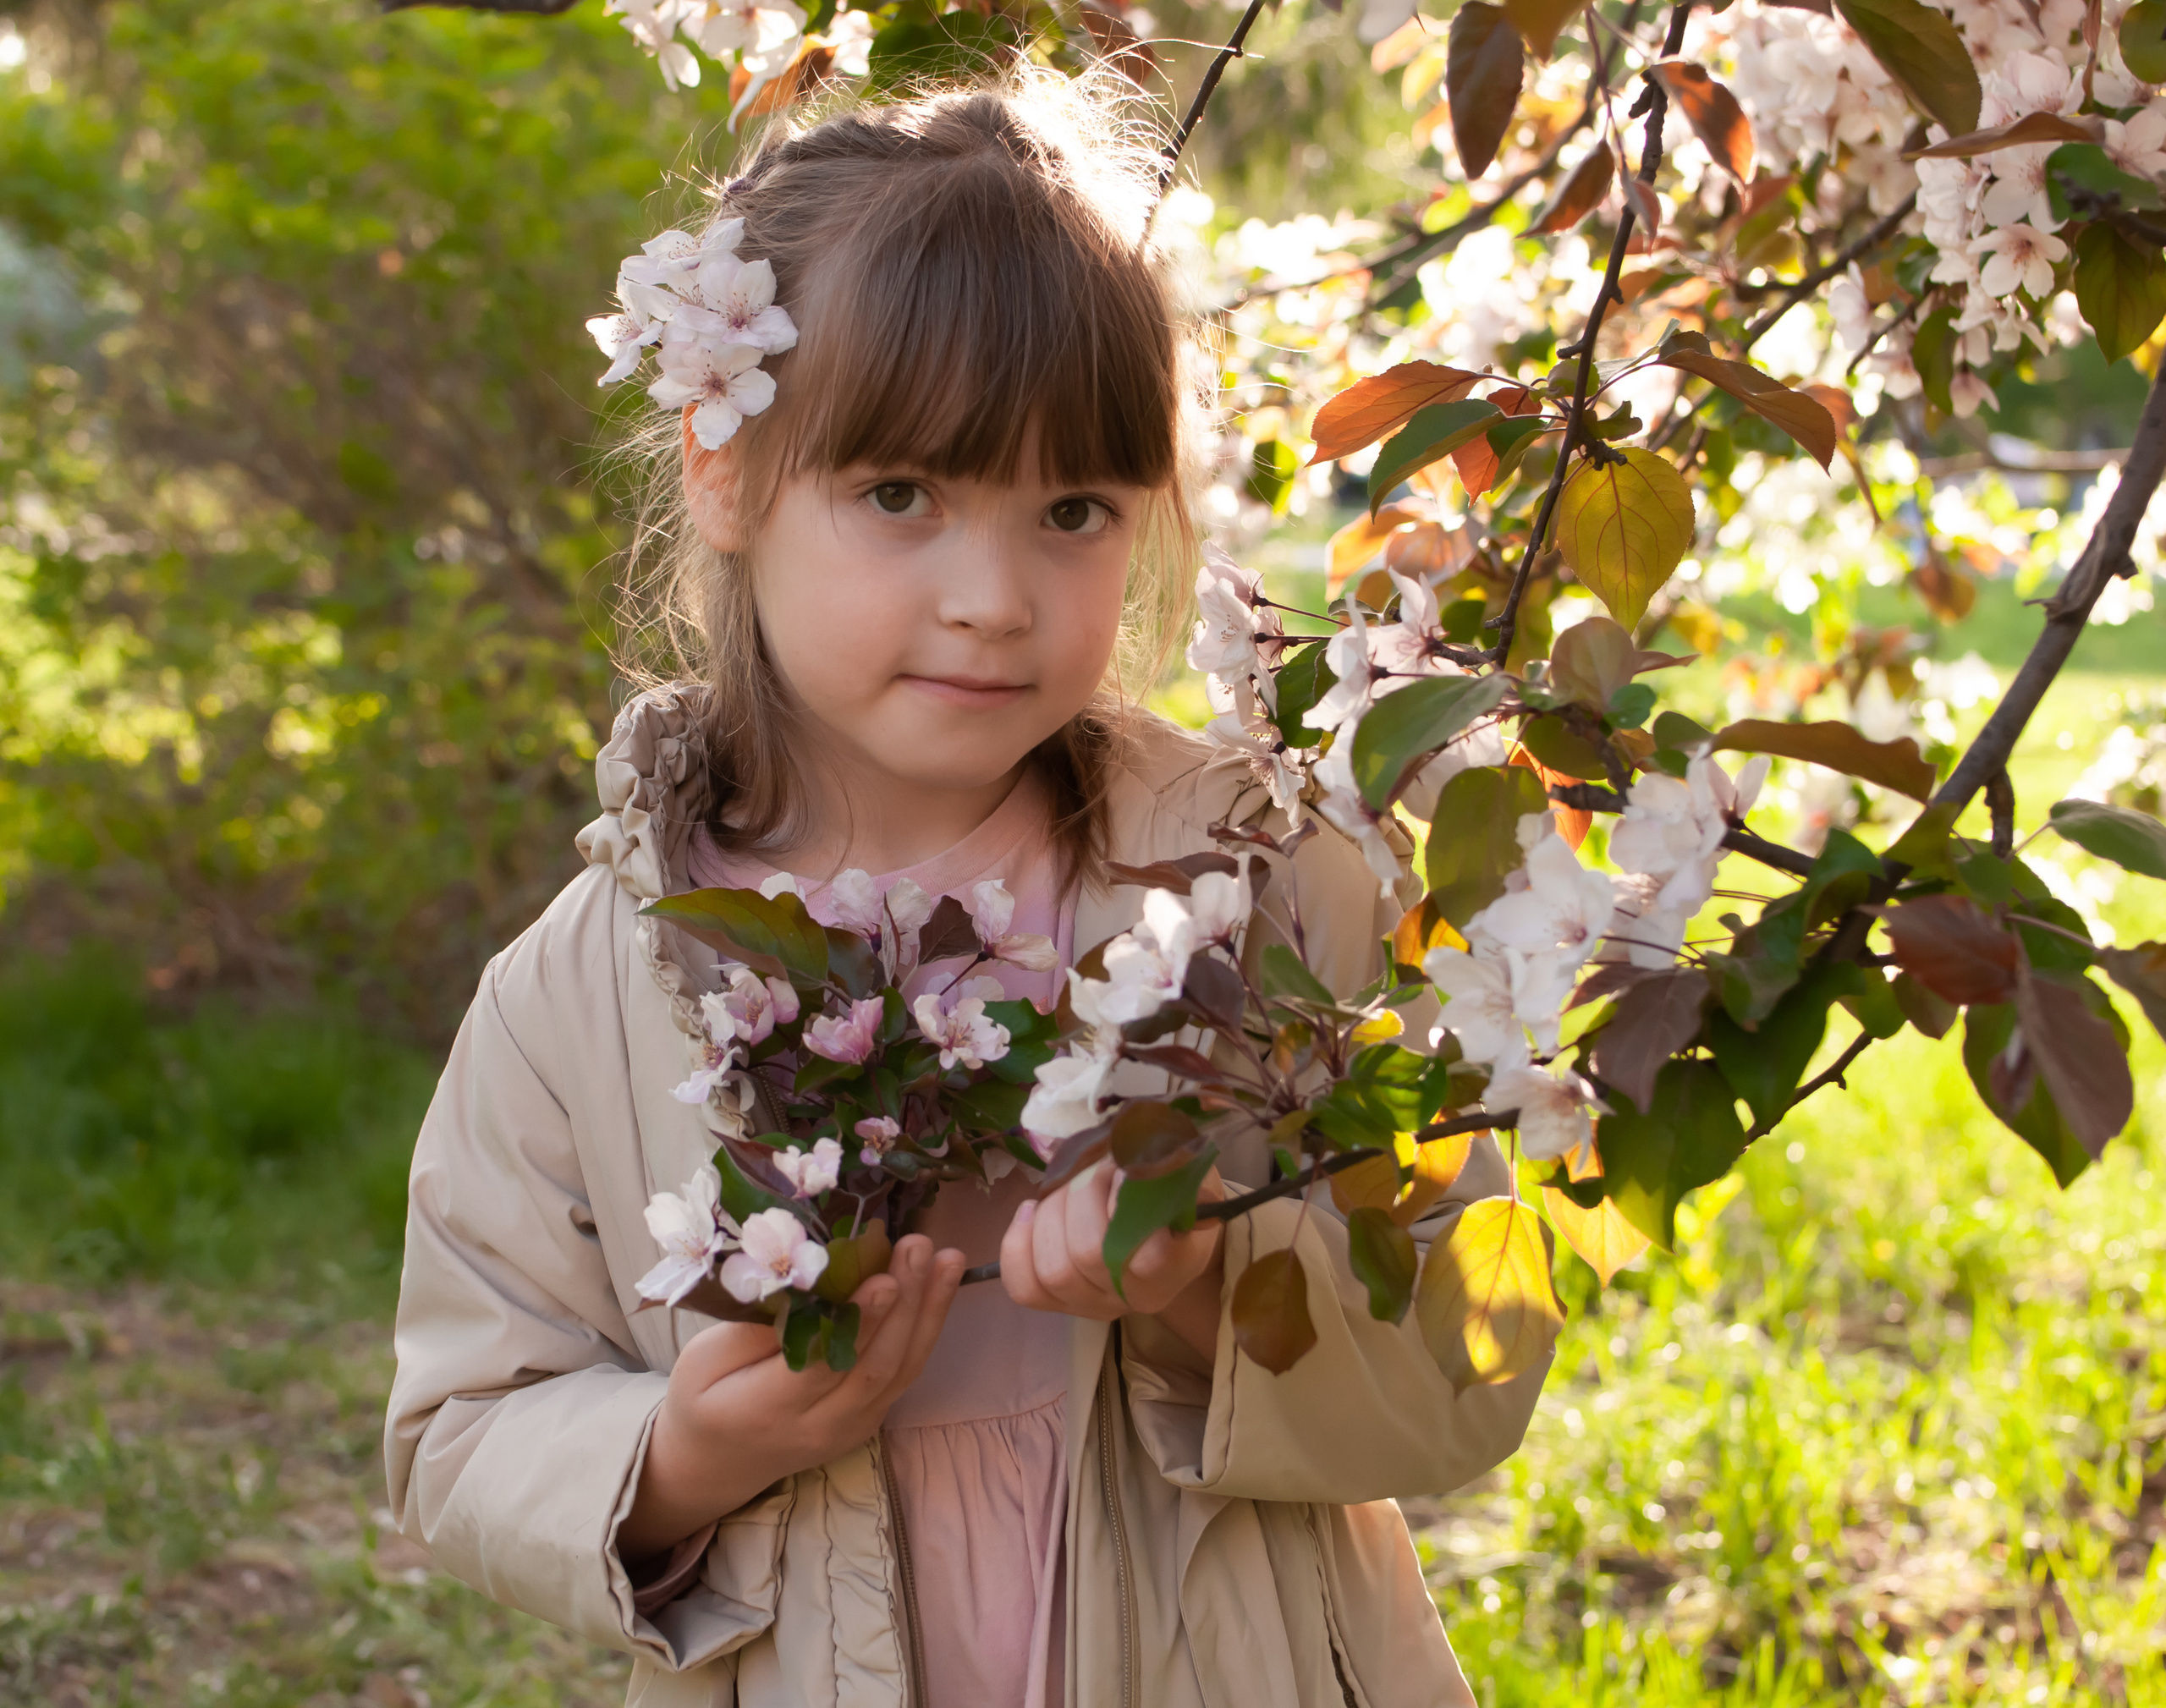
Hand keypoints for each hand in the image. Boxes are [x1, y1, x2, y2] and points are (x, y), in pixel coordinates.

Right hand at [619, 1233, 963, 1560]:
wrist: (719, 1461)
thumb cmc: (705, 1396)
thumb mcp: (703, 1360)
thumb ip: (751, 1331)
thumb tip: (804, 1285)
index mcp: (766, 1411)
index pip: (822, 1367)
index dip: (858, 1324)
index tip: (884, 1278)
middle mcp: (818, 1426)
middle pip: (873, 1368)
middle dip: (905, 1305)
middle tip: (921, 1248)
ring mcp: (851, 1428)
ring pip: (900, 1371)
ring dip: (929, 1313)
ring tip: (948, 1260)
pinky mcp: (869, 1420)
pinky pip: (904, 1375)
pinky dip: (926, 1329)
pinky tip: (940, 1286)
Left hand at [999, 1161, 1224, 1361]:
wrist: (1161, 1234)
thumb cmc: (1171, 1197)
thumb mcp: (1189, 1180)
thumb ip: (1176, 1176)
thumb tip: (1147, 1171)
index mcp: (1173, 1269)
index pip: (1150, 1256)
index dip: (1126, 1205)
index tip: (1129, 1171)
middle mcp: (1131, 1298)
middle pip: (1088, 1254)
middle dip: (1083, 1194)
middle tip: (1097, 1168)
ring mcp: (1091, 1305)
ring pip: (1053, 1269)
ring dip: (1053, 1212)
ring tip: (1070, 1186)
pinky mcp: (1056, 1303)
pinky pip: (1023, 1287)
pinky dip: (1018, 1242)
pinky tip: (1030, 1210)